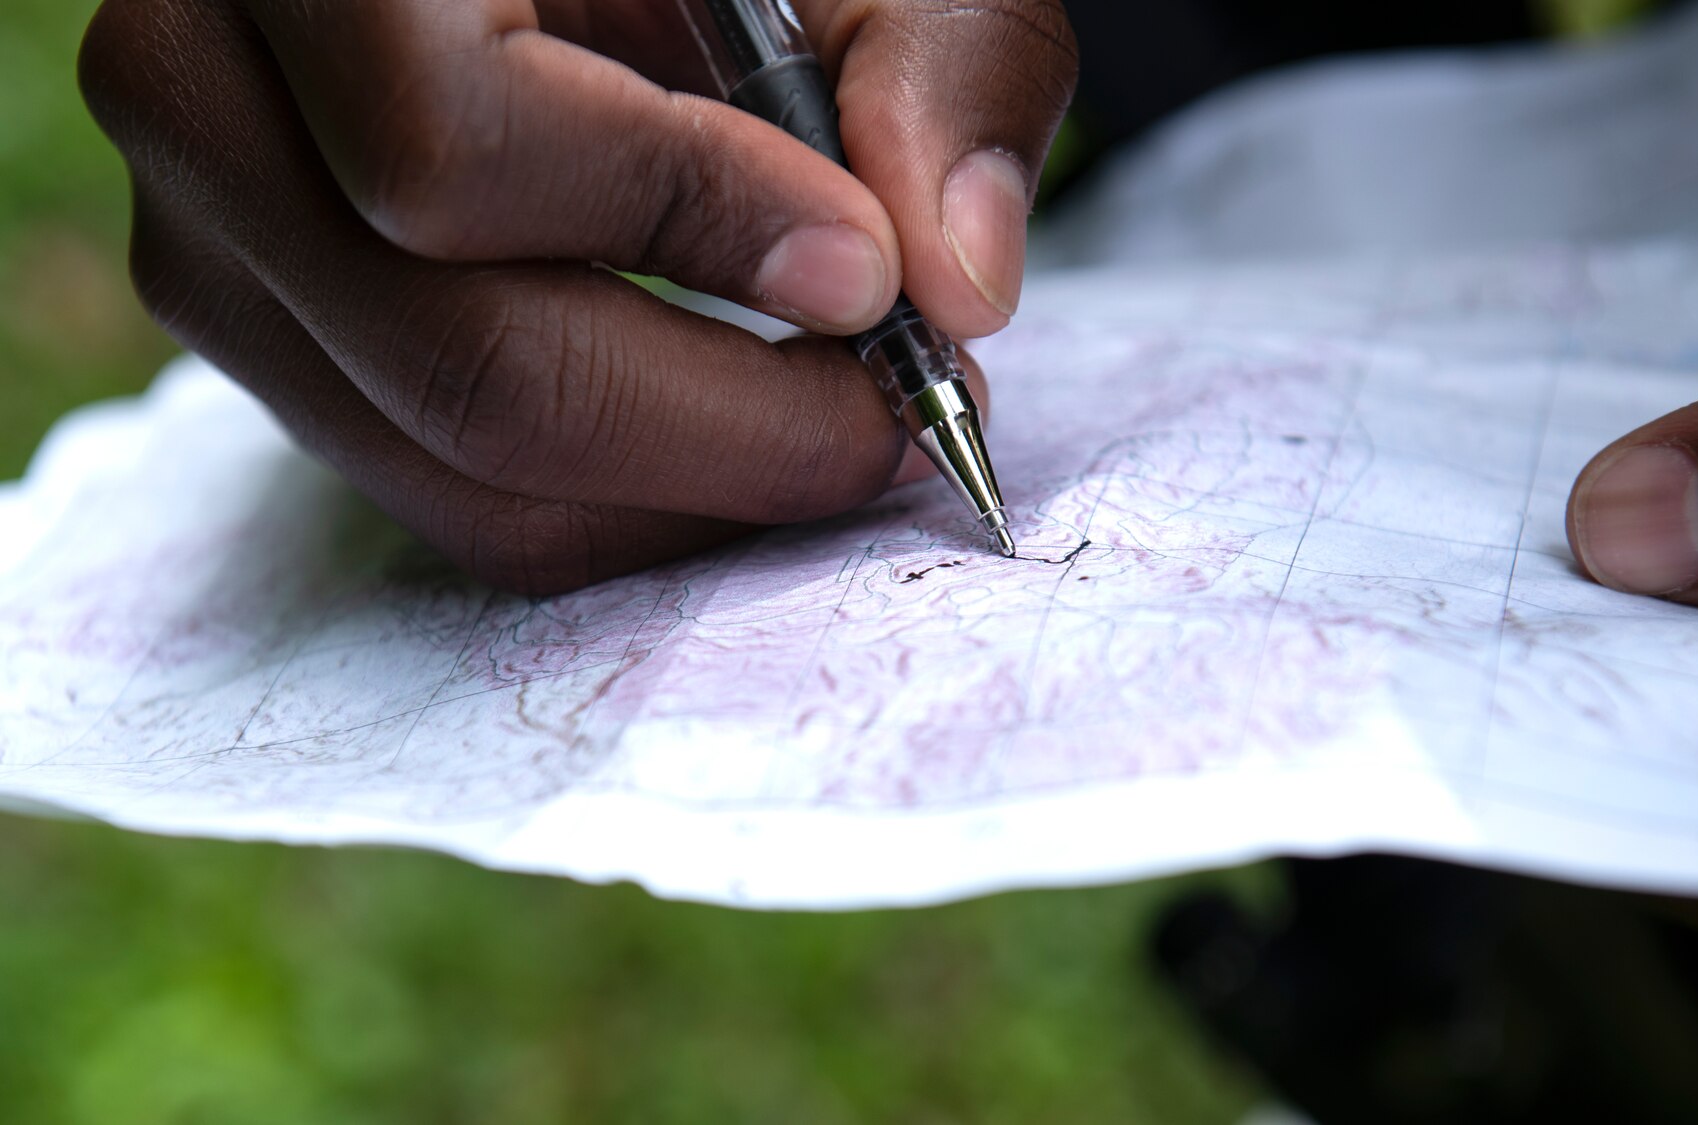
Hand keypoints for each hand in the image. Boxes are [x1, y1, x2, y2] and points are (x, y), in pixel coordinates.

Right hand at [80, 0, 1075, 592]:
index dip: (686, 227)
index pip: (457, 144)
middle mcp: (205, 90)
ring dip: (687, 489)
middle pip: (457, 356)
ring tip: (837, 427)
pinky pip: (439, 489)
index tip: (870, 278)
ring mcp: (211, 234)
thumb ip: (933, 73)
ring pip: (447, 460)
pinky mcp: (260, 335)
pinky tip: (730, 435)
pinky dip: (619, 500)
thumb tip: (960, 284)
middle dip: (727, 429)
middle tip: (895, 420)